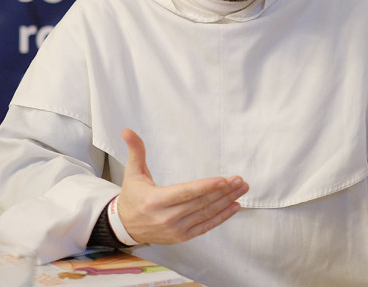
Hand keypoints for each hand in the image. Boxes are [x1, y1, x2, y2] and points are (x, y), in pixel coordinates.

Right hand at [116, 128, 248, 244]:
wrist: (126, 226)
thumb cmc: (132, 197)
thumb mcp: (132, 173)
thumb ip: (135, 151)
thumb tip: (127, 130)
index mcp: (155, 200)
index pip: (185, 193)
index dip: (206, 187)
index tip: (224, 180)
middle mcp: (166, 217)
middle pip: (200, 203)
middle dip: (223, 191)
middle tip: (240, 180)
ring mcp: (175, 229)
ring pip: (206, 214)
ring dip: (226, 202)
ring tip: (241, 189)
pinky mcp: (182, 236)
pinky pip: (205, 226)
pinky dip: (221, 217)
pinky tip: (234, 206)